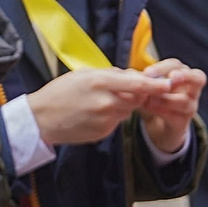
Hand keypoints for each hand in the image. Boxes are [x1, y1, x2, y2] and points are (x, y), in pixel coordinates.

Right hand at [27, 66, 157, 145]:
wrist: (38, 120)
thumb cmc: (58, 94)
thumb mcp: (82, 74)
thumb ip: (110, 74)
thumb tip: (133, 76)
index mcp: (100, 83)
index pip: (138, 83)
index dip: (156, 83)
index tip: (169, 82)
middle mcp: (106, 102)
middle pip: (137, 96)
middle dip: (136, 92)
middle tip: (119, 89)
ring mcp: (105, 119)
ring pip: (128, 109)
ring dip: (123, 104)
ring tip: (100, 102)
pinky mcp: (103, 132)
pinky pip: (117, 121)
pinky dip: (111, 116)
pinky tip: (92, 114)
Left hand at [136, 57, 205, 152]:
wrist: (157, 127)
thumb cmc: (151, 101)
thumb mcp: (145, 89)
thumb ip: (140, 82)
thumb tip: (127, 75)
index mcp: (181, 75)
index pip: (177, 65)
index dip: (163, 67)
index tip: (146, 72)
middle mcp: (191, 89)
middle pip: (197, 77)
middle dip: (183, 76)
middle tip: (169, 79)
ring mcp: (190, 105)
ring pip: (185, 99)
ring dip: (165, 99)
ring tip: (149, 100)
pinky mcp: (183, 122)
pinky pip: (177, 116)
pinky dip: (162, 112)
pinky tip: (149, 109)